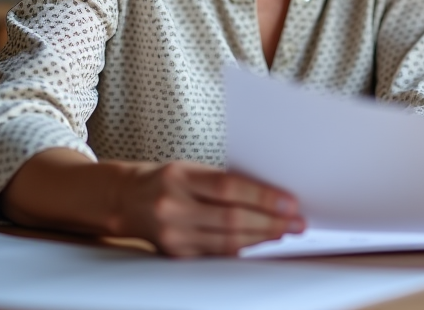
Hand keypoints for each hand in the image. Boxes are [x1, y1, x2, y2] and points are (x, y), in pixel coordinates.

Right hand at [119, 161, 304, 256]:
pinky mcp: (175, 253)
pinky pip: (216, 253)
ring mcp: (173, 234)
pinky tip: (260, 242)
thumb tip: (271, 196)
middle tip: (297, 223)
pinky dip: (242, 248)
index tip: (290, 203)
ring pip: (226, 241)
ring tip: (285, 232)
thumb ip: (225, 182)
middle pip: (232, 219)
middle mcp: (173, 206)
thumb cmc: (167, 180)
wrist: (126, 200)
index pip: (229, 188)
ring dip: (262, 238)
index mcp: (180, 177)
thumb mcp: (192, 168)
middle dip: (271, 222)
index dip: (264, 197)